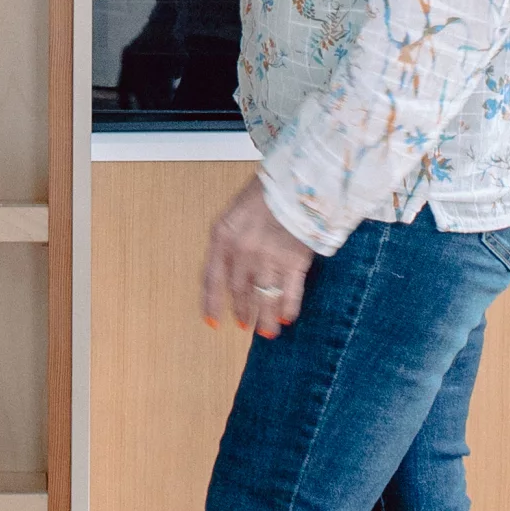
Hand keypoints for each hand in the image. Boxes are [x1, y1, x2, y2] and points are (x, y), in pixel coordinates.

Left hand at [202, 181, 314, 336]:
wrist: (297, 178)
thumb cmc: (268, 190)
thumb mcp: (237, 211)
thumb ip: (231, 239)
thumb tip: (234, 267)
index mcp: (223, 237)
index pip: (212, 279)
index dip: (212, 303)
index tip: (212, 321)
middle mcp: (242, 252)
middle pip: (239, 292)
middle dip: (242, 311)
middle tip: (245, 324)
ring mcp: (268, 259)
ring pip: (263, 299)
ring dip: (264, 319)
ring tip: (266, 332)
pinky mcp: (294, 262)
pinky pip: (289, 293)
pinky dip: (287, 308)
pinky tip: (286, 317)